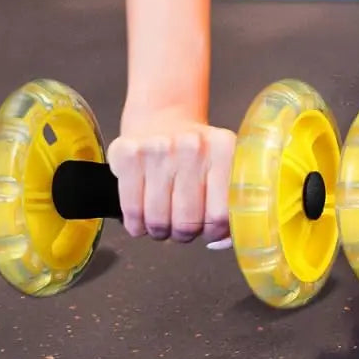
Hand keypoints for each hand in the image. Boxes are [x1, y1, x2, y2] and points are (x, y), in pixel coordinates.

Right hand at [106, 110, 235, 244]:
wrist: (163, 116)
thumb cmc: (194, 153)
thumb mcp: (222, 167)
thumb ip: (229, 203)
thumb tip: (221, 242)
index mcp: (222, 148)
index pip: (219, 215)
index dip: (213, 233)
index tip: (208, 229)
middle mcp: (191, 146)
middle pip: (188, 223)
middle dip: (184, 233)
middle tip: (182, 223)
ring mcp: (157, 148)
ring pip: (159, 222)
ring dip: (160, 231)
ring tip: (162, 219)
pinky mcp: (128, 154)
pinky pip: (133, 213)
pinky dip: (137, 225)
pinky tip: (142, 216)